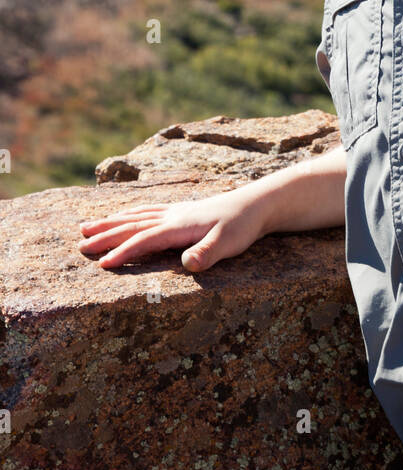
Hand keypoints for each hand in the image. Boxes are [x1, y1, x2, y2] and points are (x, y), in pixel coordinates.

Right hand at [77, 188, 266, 271]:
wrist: (255, 205)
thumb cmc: (242, 227)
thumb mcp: (229, 243)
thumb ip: (207, 253)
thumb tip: (187, 264)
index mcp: (178, 227)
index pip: (144, 240)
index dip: (122, 252)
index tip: (102, 264)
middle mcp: (172, 217)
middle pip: (131, 226)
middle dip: (104, 236)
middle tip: (80, 245)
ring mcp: (174, 212)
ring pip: (134, 216)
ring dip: (110, 222)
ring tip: (86, 226)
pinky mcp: (180, 211)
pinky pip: (145, 212)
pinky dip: (128, 214)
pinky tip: (122, 216)